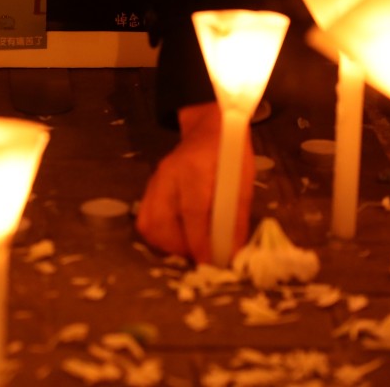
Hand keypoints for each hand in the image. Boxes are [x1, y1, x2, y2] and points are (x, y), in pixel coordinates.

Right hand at [136, 102, 254, 262]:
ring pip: (148, 223)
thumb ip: (236, 217)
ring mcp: (155, 181)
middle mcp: (169, 175)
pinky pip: (146, 218)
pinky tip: (179, 235)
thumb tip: (234, 252)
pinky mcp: (150, 187)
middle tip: (201, 254)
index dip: (200, 243)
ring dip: (168, 244)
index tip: (210, 263)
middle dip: (180, 247)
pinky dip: (160, 234)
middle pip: (160, 222)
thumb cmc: (230, 153)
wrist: (208, 127)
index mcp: (196, 169)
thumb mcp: (243, 181)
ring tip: (190, 246)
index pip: (193, 212)